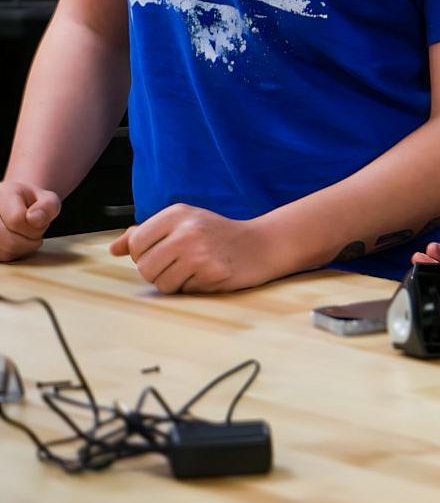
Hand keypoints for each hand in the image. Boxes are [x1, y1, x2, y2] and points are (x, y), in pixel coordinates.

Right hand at [0, 181, 61, 260]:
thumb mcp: (48, 199)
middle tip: (35, 231)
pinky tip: (18, 243)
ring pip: (4, 250)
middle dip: (30, 239)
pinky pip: (3, 256)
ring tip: (27, 235)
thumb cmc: (34, 204)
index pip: (17, 220)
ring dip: (23, 248)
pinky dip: (15, 254)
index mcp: (2, 195)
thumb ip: (48, 206)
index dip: (35, 226)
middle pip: (8, 239)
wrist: (19, 206)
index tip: (38, 220)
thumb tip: (35, 219)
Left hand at [107, 205, 277, 293]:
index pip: (137, 243)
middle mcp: (187, 229)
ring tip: (194, 269)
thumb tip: (114, 249)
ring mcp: (199, 251)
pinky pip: (181, 290)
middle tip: (181, 264)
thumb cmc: (218, 235)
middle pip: (145, 266)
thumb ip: (147, 233)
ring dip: (174, 282)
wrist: (262, 244)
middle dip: (158, 272)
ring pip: (160, 282)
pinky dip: (191, 287)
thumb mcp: (183, 224)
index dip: (146, 254)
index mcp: (176, 213)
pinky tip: (207, 274)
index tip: (165, 251)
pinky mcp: (211, 271)